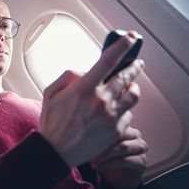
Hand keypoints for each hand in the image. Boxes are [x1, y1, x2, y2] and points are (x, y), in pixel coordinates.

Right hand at [38, 31, 144, 166]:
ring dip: (133, 88)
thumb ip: (68, 76)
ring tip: (129, 87)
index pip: (108, 61)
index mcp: (84, 89)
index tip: (132, 37)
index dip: (122, 46)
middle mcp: (101, 101)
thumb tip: (86, 72)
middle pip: (126, 77)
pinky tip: (116, 111)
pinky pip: (128, 115)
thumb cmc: (53, 122)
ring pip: (133, 96)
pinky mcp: (116, 130)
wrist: (57, 151)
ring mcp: (111, 116)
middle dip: (135, 67)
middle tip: (137, 63)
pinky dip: (124, 110)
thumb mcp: (51, 92)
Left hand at [91, 126, 147, 188]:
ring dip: (105, 155)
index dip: (99, 128)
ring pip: (122, 147)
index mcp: (125, 125)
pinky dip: (110, 163)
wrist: (117, 177)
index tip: (85, 135)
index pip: (115, 122)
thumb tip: (84, 129)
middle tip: (88, 149)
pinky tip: (99, 166)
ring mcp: (140, 147)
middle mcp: (135, 134)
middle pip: (119, 133)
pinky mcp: (141, 161)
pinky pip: (125, 160)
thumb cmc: (106, 156)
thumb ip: (97, 133)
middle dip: (102, 142)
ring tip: (92, 160)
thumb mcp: (100, 142)